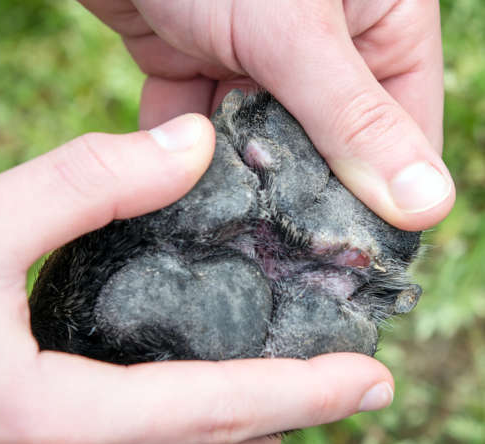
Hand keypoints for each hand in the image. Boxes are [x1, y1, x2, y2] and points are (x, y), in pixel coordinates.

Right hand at [0, 115, 393, 443]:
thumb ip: (85, 184)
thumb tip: (195, 147)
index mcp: (49, 418)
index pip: (216, 411)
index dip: (304, 396)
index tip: (370, 384)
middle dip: (289, 415)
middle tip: (346, 383)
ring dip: (247, 421)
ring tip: (294, 381)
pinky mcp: (49, 433)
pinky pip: (146, 438)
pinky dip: (195, 415)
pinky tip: (207, 382)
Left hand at [79, 0, 454, 230]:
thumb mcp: (296, 31)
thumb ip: (353, 117)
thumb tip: (426, 204)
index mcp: (380, 26)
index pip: (403, 132)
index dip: (385, 197)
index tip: (354, 254)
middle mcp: (325, 49)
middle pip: (330, 148)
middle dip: (303, 194)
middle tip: (286, 251)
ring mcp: (260, 63)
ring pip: (265, 146)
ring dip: (245, 181)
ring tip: (233, 228)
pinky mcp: (203, 70)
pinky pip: (209, 131)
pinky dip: (193, 159)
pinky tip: (180, 191)